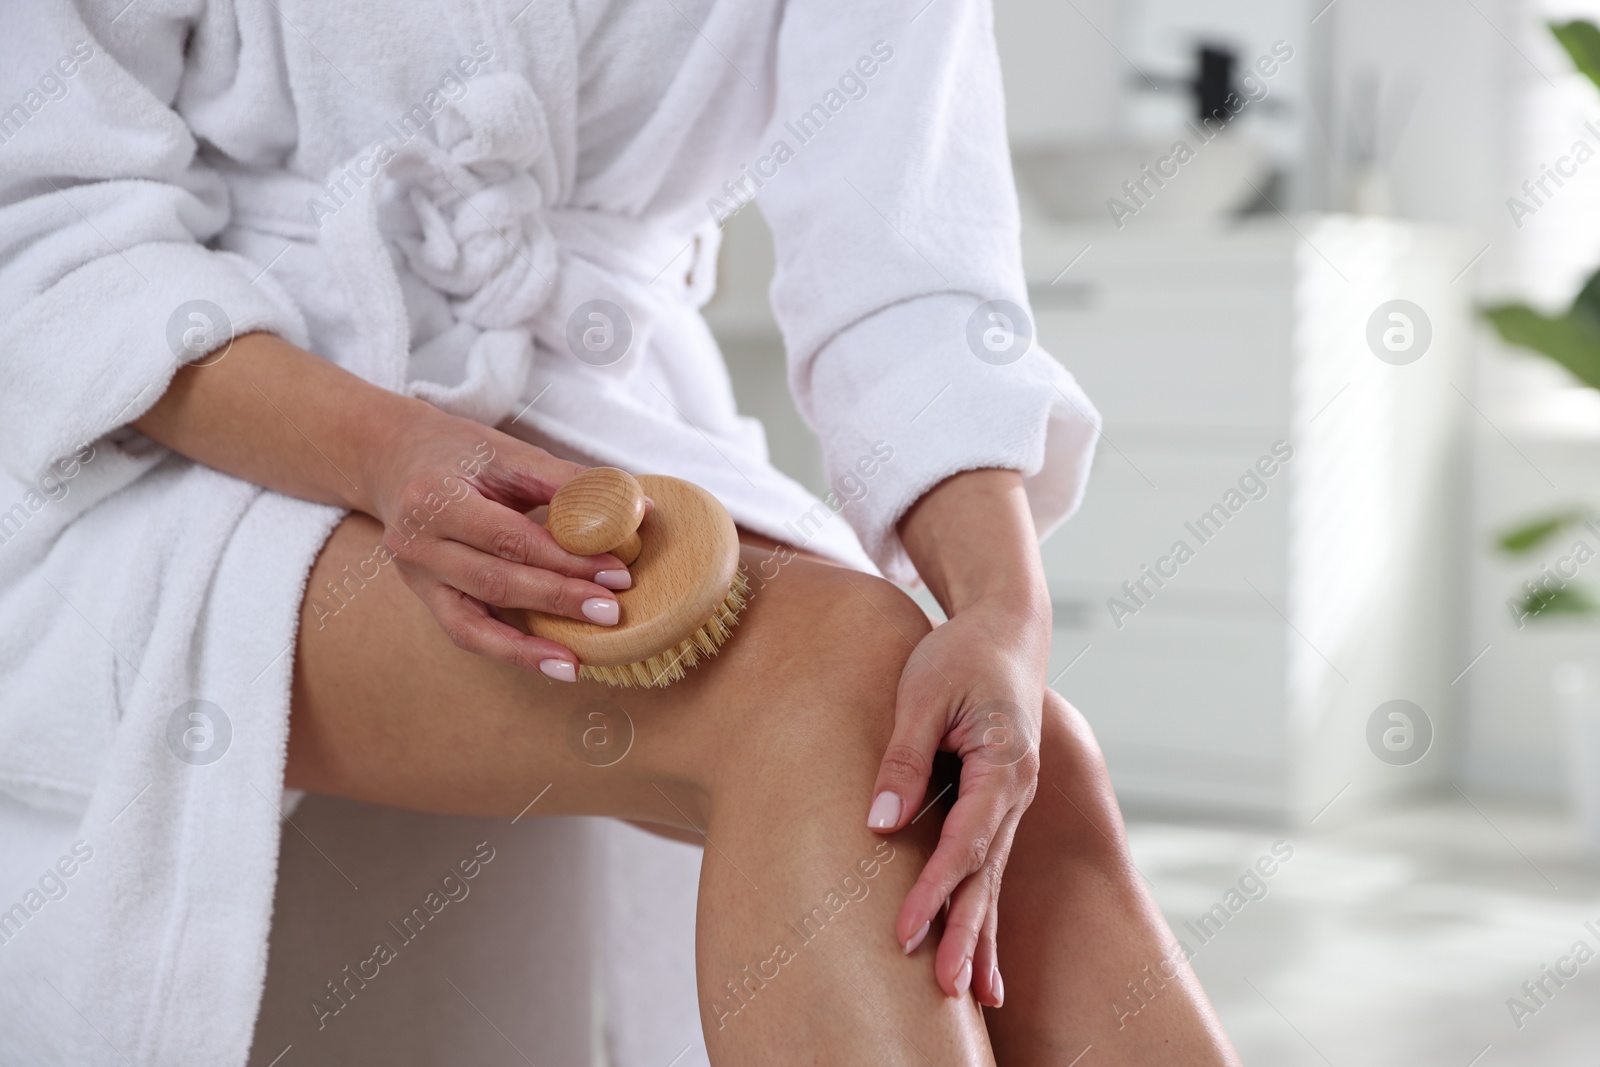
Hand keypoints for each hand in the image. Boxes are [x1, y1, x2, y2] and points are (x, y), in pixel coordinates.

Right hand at [361, 407, 635, 679]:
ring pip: (473, 620)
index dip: (564, 557)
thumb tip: (640, 508)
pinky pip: (466, 634)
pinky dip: (508, 652)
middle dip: (557, 597)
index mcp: (436, 497)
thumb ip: (571, 481)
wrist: (395, 460)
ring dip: (528, 645)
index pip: (508, 536)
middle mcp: (416, 541)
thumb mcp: (510, 453)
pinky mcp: (425, 597)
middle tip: (612, 609)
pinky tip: (551, 663)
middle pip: (494, 579)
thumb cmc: (460, 453)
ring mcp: (416, 576)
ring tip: (575, 662)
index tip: (616, 570)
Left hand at [867, 469, 1049, 1006]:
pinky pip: (989, 866)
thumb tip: (881, 824)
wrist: (1005, 630)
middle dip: (966, 934)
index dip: (935, 887)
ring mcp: (1011, 802)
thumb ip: (905, 758)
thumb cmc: (962, 654)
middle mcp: (1016, 791)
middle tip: (947, 990)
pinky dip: (984, 913)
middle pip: (987, 874)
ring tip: (971, 996)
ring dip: (980, 936)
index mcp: (1005, 763)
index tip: (905, 929)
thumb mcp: (924, 693)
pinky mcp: (996, 805)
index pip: (967, 839)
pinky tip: (983, 964)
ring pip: (992, 879)